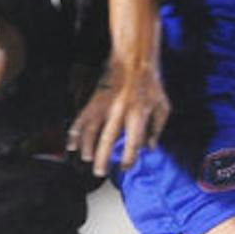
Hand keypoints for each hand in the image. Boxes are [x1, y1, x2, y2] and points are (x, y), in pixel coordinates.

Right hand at [68, 61, 170, 176]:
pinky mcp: (96, 100)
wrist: (135, 60)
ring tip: (87, 159)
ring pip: (91, 130)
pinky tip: (72, 144)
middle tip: (100, 172)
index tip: (126, 166)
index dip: (130, 158)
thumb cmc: (151, 85)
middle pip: (108, 140)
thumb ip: (157, 129)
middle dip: (103, 159)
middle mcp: (120, 111)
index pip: (134, 143)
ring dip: (87, 147)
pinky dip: (75, 132)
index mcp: (139, 114)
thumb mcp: (162, 106)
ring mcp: (105, 105)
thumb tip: (150, 149)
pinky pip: (82, 118)